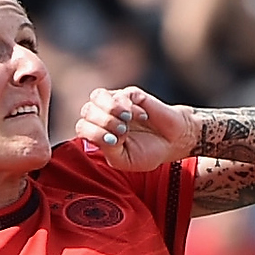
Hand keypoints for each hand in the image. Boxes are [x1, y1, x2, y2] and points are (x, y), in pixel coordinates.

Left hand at [74, 87, 197, 172]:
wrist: (172, 142)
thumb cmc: (147, 152)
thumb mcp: (124, 160)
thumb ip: (108, 150)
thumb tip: (102, 135)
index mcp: (97, 132)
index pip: (82, 126)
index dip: (94, 133)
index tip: (115, 142)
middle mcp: (103, 115)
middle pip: (87, 110)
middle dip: (103, 122)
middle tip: (123, 132)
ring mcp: (116, 102)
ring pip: (97, 96)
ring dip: (110, 109)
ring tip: (126, 121)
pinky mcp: (132, 94)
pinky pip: (122, 94)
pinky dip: (130, 106)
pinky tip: (143, 116)